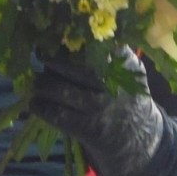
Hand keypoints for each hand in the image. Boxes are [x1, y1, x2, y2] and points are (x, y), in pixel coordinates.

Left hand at [30, 48, 165, 175]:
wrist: (141, 139)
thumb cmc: (125, 97)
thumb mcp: (127, 70)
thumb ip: (109, 51)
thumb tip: (69, 36)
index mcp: (124, 64)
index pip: (94, 45)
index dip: (70, 41)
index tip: (54, 36)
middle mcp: (113, 85)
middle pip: (74, 67)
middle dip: (52, 60)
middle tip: (41, 56)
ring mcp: (101, 107)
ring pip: (62, 90)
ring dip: (43, 84)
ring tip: (37, 82)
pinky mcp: (91, 129)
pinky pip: (58, 115)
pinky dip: (42, 107)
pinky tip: (35, 103)